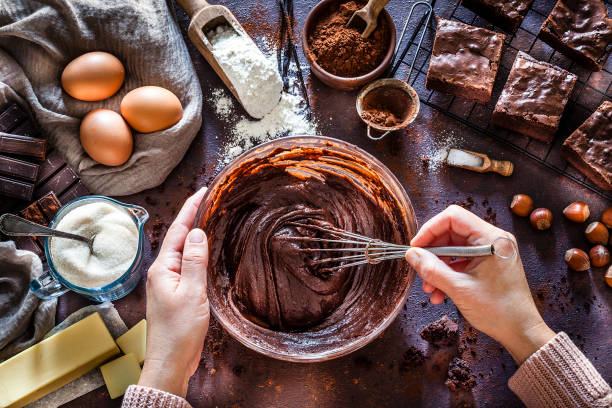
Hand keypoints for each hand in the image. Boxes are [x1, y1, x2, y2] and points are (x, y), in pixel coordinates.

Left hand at [138, 188, 208, 396]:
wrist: (170, 362)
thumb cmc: (179, 332)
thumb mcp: (191, 293)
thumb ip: (194, 261)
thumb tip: (196, 232)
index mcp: (162, 268)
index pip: (178, 230)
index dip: (191, 208)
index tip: (203, 191)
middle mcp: (162, 272)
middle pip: (178, 236)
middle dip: (192, 216)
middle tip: (210, 199)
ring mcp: (168, 282)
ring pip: (183, 250)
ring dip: (194, 233)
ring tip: (209, 217)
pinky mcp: (176, 293)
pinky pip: (187, 264)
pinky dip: (197, 252)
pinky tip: (205, 251)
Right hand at [405, 205, 554, 363]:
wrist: (521, 332)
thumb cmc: (499, 310)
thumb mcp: (459, 289)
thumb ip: (432, 269)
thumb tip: (412, 254)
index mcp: (491, 239)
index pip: (453, 217)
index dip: (430, 229)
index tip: (416, 247)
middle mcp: (493, 240)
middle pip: (452, 232)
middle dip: (433, 251)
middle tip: (419, 267)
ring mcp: (491, 252)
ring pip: (454, 248)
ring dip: (438, 266)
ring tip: (429, 287)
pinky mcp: (488, 264)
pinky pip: (461, 260)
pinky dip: (448, 273)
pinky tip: (439, 293)